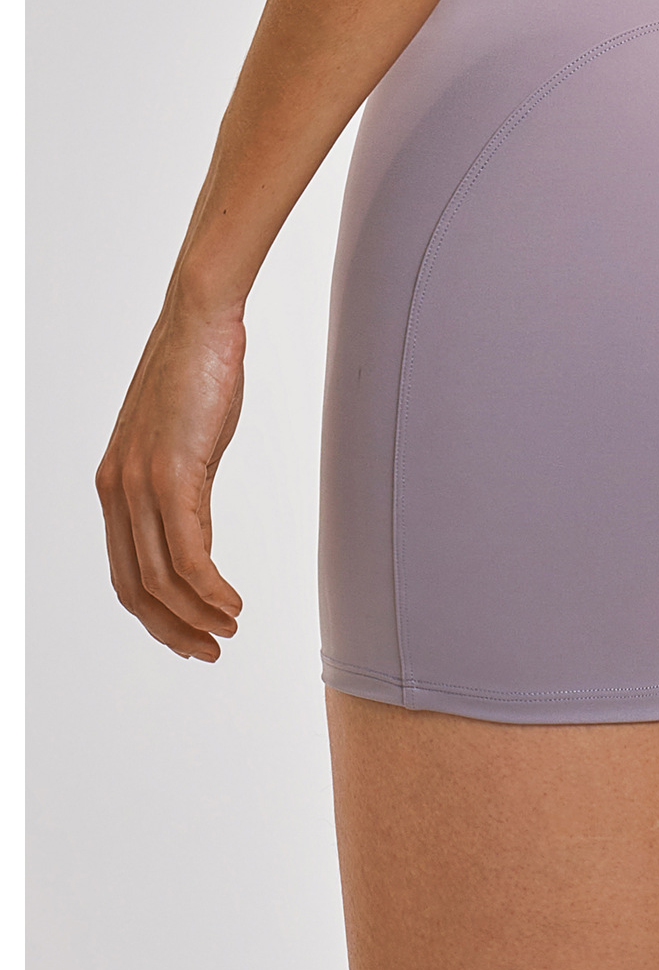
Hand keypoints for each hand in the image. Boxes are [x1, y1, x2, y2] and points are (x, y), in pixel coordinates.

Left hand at [96, 294, 246, 661]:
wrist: (199, 320)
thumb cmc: (199, 369)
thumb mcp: (185, 439)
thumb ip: (181, 483)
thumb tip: (195, 523)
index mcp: (115, 484)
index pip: (126, 570)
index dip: (157, 614)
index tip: (194, 631)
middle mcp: (116, 491)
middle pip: (136, 587)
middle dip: (173, 629)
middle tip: (210, 649)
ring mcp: (139, 484)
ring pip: (161, 578)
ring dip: (197, 615)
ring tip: (229, 628)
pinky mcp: (171, 474)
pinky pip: (188, 553)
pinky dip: (210, 588)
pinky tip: (233, 601)